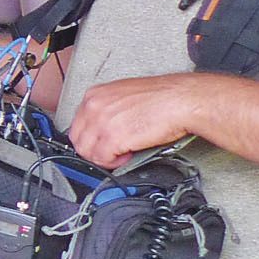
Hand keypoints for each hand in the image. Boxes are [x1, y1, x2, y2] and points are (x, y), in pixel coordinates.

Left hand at [66, 74, 203, 168]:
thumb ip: (107, 111)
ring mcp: (101, 122)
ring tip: (121, 154)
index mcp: (95, 95)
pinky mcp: (113, 138)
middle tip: (111, 153)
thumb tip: (101, 129)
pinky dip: (114, 163)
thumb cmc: (161, 98)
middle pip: (78, 140)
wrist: (181, 100)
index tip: (99, 144)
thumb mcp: (123, 96)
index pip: (77, 125)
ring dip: (103, 158)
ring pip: (87, 153)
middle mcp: (94, 106)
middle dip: (93, 151)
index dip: (90, 139)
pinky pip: (103, 160)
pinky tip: (128, 155)